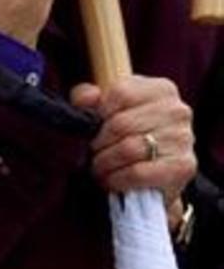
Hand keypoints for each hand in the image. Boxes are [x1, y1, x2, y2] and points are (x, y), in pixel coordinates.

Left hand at [70, 76, 195, 213]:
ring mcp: (183, 139)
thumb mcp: (107, 106)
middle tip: (91, 152)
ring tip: (98, 166)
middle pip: (121, 124)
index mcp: (160, 89)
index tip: (91, 126)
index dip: (99, 112)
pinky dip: (118, 178)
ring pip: (128, 150)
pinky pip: (138, 173)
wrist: (157, 168)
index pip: (121, 93)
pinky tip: (111, 179)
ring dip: (104, 162)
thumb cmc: (128, 130)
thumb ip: (88, 96)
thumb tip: (86, 98)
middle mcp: (177, 111)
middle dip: (98, 142)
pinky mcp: (183, 167)